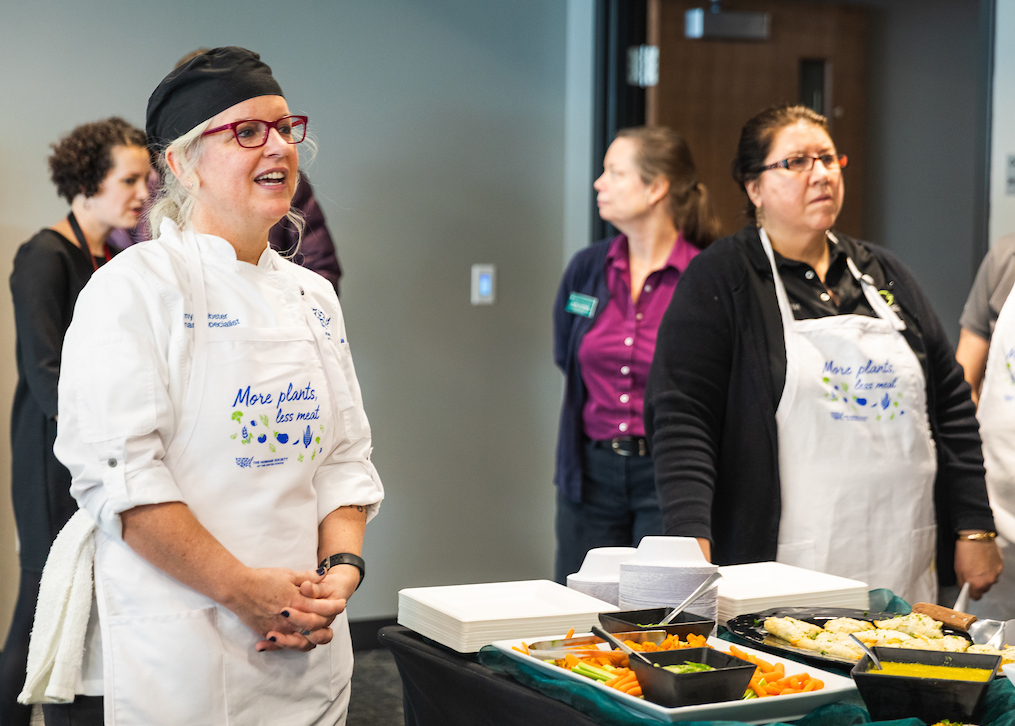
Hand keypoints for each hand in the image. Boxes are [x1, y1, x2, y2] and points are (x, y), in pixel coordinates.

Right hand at [223, 567, 344, 651]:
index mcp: (298, 601)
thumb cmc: (262, 579)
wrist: (238, 588)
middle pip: (315, 627)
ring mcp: (278, 627)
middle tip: (332, 620)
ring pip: (301, 640)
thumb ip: (307, 577)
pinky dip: (289, 644)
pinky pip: (282, 643)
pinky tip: (295, 641)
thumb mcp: (288, 574)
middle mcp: (290, 617)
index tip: (341, 603)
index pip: (323, 607)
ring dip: (311, 638)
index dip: (335, 606)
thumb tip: (323, 574)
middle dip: (327, 623)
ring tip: (315, 634)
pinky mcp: (266, 632)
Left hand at [954, 538, 1002, 599]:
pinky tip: (983, 561)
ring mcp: (996, 573)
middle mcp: (989, 580)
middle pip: (984, 589)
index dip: (971, 594)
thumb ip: (962, 582)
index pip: (976, 597)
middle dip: (978, 585)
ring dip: (985, 577)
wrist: (976, 537)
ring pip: (991, 580)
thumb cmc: (966, 551)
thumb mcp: (958, 569)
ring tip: (978, 566)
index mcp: (977, 583)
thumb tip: (964, 586)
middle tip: (972, 576)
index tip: (970, 591)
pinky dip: (990, 568)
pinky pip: (995, 571)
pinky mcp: (1001, 565)